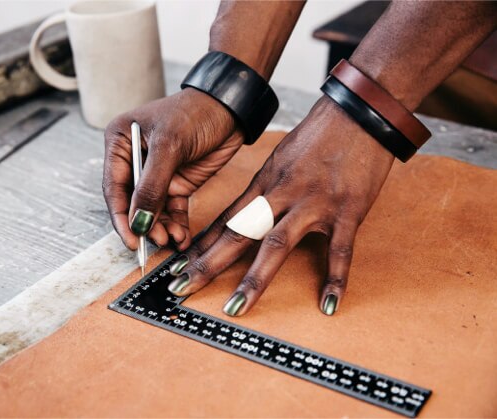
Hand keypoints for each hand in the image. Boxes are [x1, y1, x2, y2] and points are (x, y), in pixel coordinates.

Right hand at [103, 88, 243, 250]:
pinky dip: (176, 225)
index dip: (121, 217)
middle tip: (157, 240)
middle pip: (133, 203)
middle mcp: (135, 160)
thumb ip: (152, 185)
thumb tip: (139, 221)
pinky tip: (181, 237)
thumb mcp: (170, 146)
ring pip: (153, 210)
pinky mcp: (178, 183)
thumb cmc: (195, 112)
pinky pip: (173, 210)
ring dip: (162, 228)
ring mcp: (157, 174)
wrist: (231, 108)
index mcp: (121, 143)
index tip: (130, 239)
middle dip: (145, 224)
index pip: (114, 187)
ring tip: (173, 239)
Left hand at [167, 97, 394, 315]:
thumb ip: (264, 189)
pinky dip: (335, 279)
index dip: (200, 245)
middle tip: (180, 288)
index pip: (226, 220)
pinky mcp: (347, 210)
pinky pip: (340, 251)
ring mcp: (313, 203)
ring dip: (254, 279)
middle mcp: (282, 194)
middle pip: (239, 233)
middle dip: (207, 263)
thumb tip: (245, 215)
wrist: (360, 112)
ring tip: (235, 307)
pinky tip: (328, 305)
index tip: (177, 266)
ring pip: (277, 245)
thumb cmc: (319, 136)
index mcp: (264, 182)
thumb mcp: (281, 158)